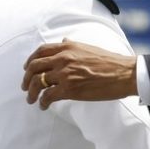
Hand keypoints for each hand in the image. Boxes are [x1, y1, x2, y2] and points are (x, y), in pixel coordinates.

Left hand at [22, 39, 137, 108]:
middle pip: (34, 67)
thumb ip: (73, 46)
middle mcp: (62, 59)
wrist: (124, 73)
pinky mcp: (69, 89)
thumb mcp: (88, 47)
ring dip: (31, 93)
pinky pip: (48, 96)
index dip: (30, 61)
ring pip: (37, 83)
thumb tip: (63, 42)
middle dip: (26, 79)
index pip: (40, 52)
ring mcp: (65, 74)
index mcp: (67, 48)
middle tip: (25, 87)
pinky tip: (44, 106)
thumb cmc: (110, 62)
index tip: (27, 69)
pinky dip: (42, 102)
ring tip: (31, 100)